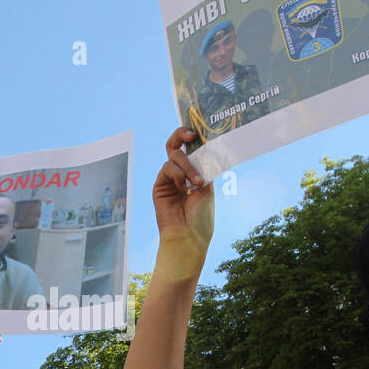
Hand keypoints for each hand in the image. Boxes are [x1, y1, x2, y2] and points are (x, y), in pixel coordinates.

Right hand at [153, 127, 213, 251]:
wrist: (189, 237)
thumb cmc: (201, 218)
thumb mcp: (208, 188)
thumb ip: (203, 167)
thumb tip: (204, 145)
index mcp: (195, 174)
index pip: (191, 150)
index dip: (193, 138)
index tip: (199, 130)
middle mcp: (181, 174)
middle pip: (176, 146)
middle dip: (181, 135)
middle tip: (190, 134)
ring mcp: (169, 179)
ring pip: (174, 156)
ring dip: (187, 166)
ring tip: (197, 183)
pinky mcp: (159, 185)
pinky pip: (167, 168)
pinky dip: (178, 174)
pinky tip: (184, 187)